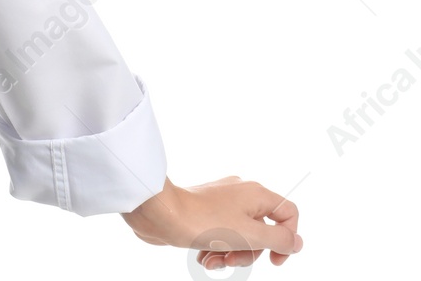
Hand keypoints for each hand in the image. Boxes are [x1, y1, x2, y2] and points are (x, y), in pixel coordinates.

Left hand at [122, 175, 302, 268]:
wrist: (159, 213)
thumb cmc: (203, 221)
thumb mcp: (250, 235)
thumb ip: (279, 240)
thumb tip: (297, 242)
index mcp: (255, 194)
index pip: (288, 212)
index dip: (288, 239)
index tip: (274, 260)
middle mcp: (240, 194)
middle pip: (262, 231)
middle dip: (249, 253)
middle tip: (231, 260)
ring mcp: (221, 203)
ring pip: (240, 236)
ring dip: (230, 255)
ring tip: (212, 261)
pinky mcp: (204, 212)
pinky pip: (221, 235)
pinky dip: (216, 249)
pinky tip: (203, 258)